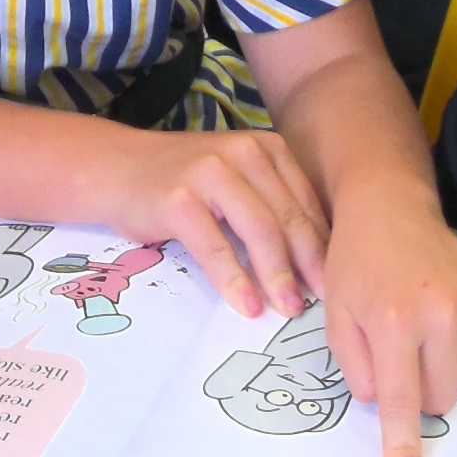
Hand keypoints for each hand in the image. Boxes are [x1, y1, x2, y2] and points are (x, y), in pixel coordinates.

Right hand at [103, 128, 327, 318]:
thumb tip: (316, 259)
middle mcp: (242, 152)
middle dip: (308, 264)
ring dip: (277, 274)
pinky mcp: (178, 200)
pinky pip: (215, 247)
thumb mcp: (237, 180)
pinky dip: (235, 280)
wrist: (118, 168)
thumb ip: (272, 204)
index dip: (323, 244)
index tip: (337, 280)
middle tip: (323, 301)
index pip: (305, 201)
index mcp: (266, 148)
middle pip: (287, 216)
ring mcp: (209, 173)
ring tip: (289, 309)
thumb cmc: (184, 181)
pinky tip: (247, 305)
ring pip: (258, 230)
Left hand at [323, 187, 456, 456]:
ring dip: (443, 369)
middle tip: (399, 351)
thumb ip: (357, 372)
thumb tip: (386, 409)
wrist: (392, 211)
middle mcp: (442, 312)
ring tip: (421, 328)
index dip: (403, 445)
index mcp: (394, 320)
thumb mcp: (337, 319)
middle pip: (440, 398)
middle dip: (418, 390)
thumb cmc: (358, 265)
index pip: (402, 400)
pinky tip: (444, 318)